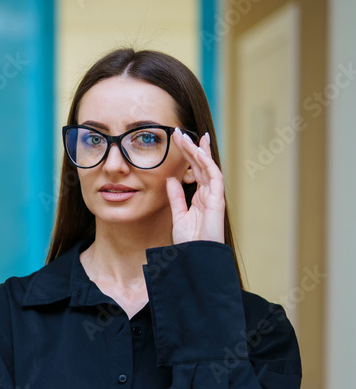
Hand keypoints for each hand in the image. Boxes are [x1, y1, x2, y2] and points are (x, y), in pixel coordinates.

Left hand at [166, 129, 224, 244]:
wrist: (196, 256)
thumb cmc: (189, 241)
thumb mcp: (178, 215)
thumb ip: (176, 197)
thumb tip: (170, 179)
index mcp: (200, 196)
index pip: (194, 170)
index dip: (187, 154)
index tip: (178, 140)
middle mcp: (208, 193)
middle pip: (201, 165)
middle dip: (191, 147)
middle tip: (180, 132)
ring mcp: (214, 195)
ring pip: (208, 167)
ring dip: (199, 151)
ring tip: (188, 137)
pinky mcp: (218, 200)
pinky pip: (214, 177)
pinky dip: (207, 163)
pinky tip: (199, 152)